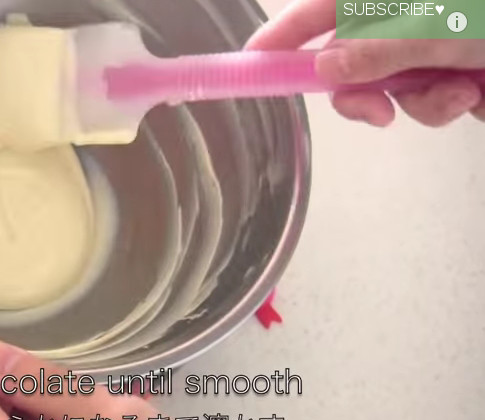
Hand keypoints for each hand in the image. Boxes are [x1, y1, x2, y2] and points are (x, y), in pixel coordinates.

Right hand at [246, 0, 484, 126]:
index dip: (285, 36)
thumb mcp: (451, 23)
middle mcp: (416, 10)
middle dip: (367, 91)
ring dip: (428, 102)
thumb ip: (387, 47)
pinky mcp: (468, 63)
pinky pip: (441, 93)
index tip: (252, 64)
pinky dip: (459, 102)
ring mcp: (443, 36)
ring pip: (401, 84)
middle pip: (356, 56)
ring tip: (469, 95)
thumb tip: (330, 70)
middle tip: (377, 113)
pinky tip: (484, 94)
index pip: (322, 8)